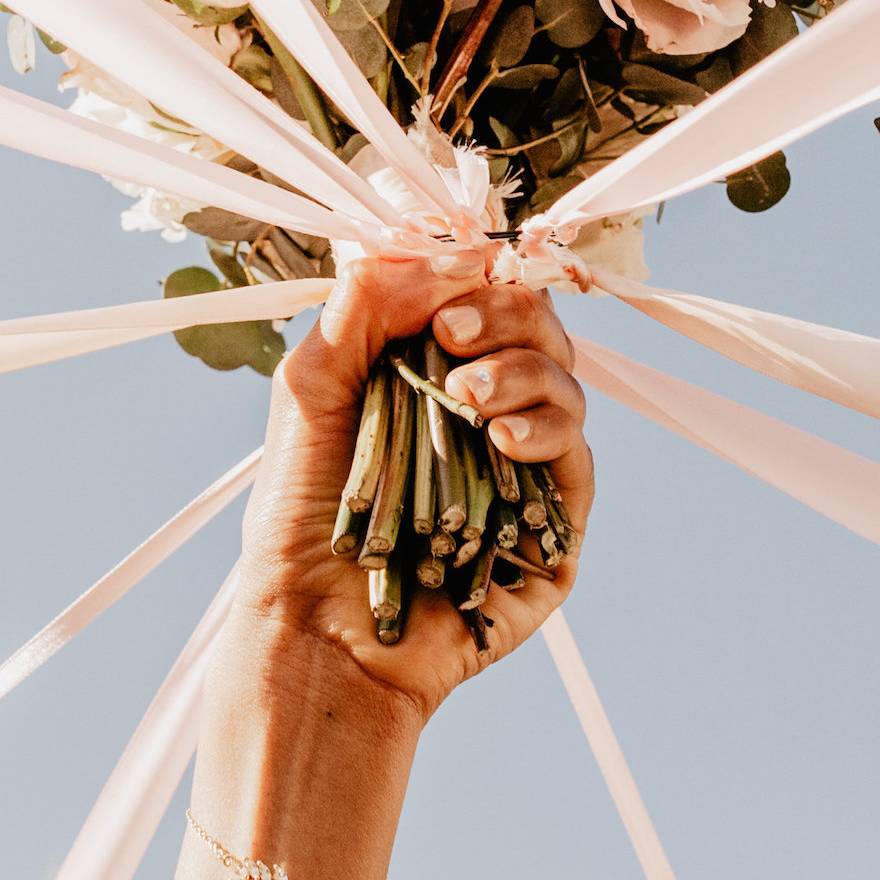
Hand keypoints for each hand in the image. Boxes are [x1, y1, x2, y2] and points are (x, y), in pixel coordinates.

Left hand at [234, 256, 593, 724]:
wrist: (315, 626)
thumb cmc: (301, 517)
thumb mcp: (310, 387)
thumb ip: (364, 305)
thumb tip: (442, 253)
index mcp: (430, 378)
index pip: (483, 301)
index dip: (477, 277)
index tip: (442, 287)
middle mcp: (484, 419)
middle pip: (538, 332)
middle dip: (504, 315)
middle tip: (451, 334)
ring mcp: (524, 474)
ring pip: (565, 384)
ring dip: (521, 371)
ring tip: (465, 396)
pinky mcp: (553, 531)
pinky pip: (577, 458)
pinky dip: (546, 430)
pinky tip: (500, 436)